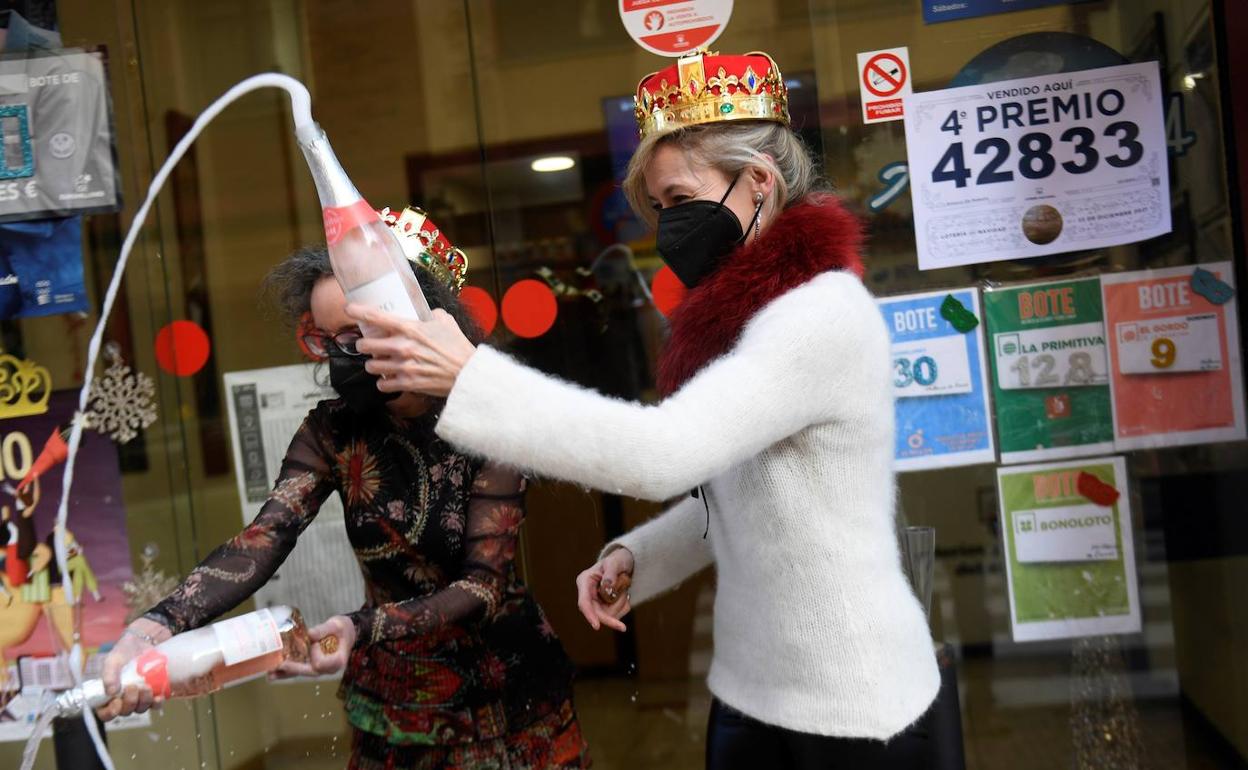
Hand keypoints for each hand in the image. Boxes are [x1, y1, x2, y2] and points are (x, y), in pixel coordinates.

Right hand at [96, 618, 171, 720]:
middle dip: (129, 703)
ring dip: (143, 701)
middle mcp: (124, 698)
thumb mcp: (113, 659)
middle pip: (125, 712)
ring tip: (146, 687)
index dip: (109, 713)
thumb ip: (109, 674)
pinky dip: (157, 703)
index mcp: (109, 694)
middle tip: (132, 687)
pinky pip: (156, 704)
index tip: (116, 704)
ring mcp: (140, 697)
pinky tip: (158, 696)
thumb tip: (111, 692)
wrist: (146, 640)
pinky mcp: (154, 692)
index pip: (105, 713)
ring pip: (141, 708)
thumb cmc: (125, 651)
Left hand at [270, 615, 355, 679]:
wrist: (347, 632)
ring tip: (270, 675)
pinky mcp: (312, 665)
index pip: (321, 664)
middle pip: (309, 671)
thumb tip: (310, 634)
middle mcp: (328, 668)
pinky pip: (299, 670)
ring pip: (302, 673)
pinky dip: (287, 672)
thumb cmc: (344, 628)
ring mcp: (320, 669)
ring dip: (286, 674)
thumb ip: (324, 630)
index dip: (315, 655)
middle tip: (278, 664)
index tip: (314, 643)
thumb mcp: (337, 625)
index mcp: (337, 660)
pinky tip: (274, 674)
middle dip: (293, 669)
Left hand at [347, 305, 476, 398]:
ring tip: (380, 362)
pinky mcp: (407, 383)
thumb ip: (430, 315)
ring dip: (373, 364)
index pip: (375, 317)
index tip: (348, 308)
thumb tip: (425, 314)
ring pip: (370, 366)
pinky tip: (390, 378)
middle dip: (364, 344)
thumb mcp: (445, 322)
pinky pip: (382, 384)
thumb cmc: (458, 346)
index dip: (357, 311)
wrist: (467, 373)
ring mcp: (403, 366)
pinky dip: (384, 382)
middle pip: (365, 344)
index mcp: (409, 328)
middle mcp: (402, 347)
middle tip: (369, 345)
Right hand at [575, 547, 634, 631]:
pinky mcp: (605, 607)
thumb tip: (607, 587)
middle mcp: (588, 594)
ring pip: (608, 615)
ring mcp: (596, 601)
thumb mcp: (615, 562)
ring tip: (625, 587)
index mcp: (585, 581)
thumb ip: (610, 573)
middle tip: (623, 628)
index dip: (589, 615)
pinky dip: (624, 606)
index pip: (584, 602)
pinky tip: (625, 593)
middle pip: (595, 614)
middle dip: (610, 619)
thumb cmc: (617, 560)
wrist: (625, 564)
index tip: (597, 626)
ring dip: (620, 605)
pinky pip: (616, 614)